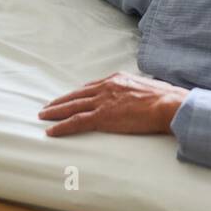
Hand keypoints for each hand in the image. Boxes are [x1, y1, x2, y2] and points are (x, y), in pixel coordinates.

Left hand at [38, 72, 189, 136]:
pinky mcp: (102, 117)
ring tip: (43, 116)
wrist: (167, 104)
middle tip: (48, 106)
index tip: (69, 97)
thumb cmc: (164, 98)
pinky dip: (62, 126)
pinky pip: (76, 122)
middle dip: (61, 101)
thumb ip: (135, 91)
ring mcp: (103, 101)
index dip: (78, 93)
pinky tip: (51, 130)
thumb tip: (137, 97)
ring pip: (72, 106)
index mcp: (117, 79)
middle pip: (77, 94)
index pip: (91, 86)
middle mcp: (106, 87)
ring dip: (55, 111)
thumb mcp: (146, 87)